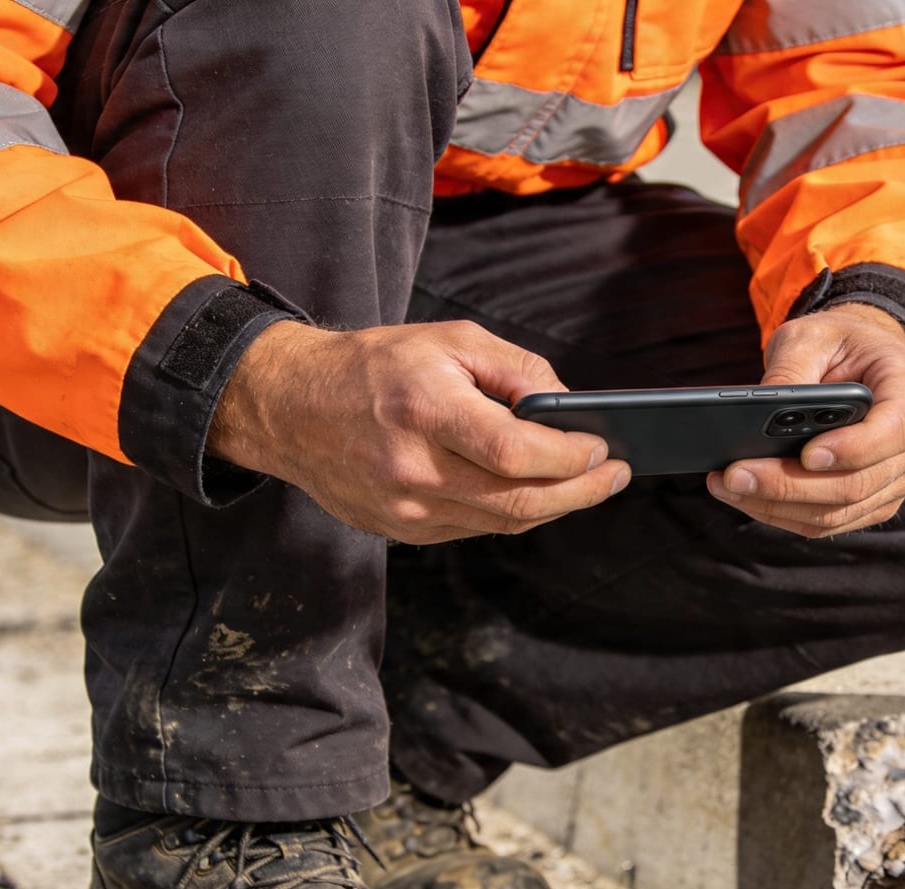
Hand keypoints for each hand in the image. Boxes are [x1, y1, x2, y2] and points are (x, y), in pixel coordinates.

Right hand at [210, 320, 629, 543]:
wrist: (290, 407)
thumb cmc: (374, 366)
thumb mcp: (448, 341)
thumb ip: (515, 369)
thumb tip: (566, 405)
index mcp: (425, 411)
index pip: (515, 452)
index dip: (569, 457)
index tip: (602, 447)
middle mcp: (413, 468)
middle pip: (518, 502)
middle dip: (580, 492)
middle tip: (614, 475)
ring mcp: (405, 509)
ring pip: (501, 523)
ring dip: (554, 506)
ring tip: (587, 483)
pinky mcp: (401, 530)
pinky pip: (474, 529)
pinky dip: (512, 513)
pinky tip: (536, 492)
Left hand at [706, 304, 904, 536]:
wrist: (861, 363)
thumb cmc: (839, 345)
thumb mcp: (812, 336)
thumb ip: (790, 368)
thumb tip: (757, 410)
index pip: (896, 430)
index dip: (853, 449)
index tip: (807, 453)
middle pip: (858, 484)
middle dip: (790, 485)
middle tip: (735, 474)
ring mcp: (899, 479)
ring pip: (838, 512)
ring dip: (777, 506)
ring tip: (725, 484)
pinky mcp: (874, 502)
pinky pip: (828, 522)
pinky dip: (782, 514)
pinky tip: (744, 495)